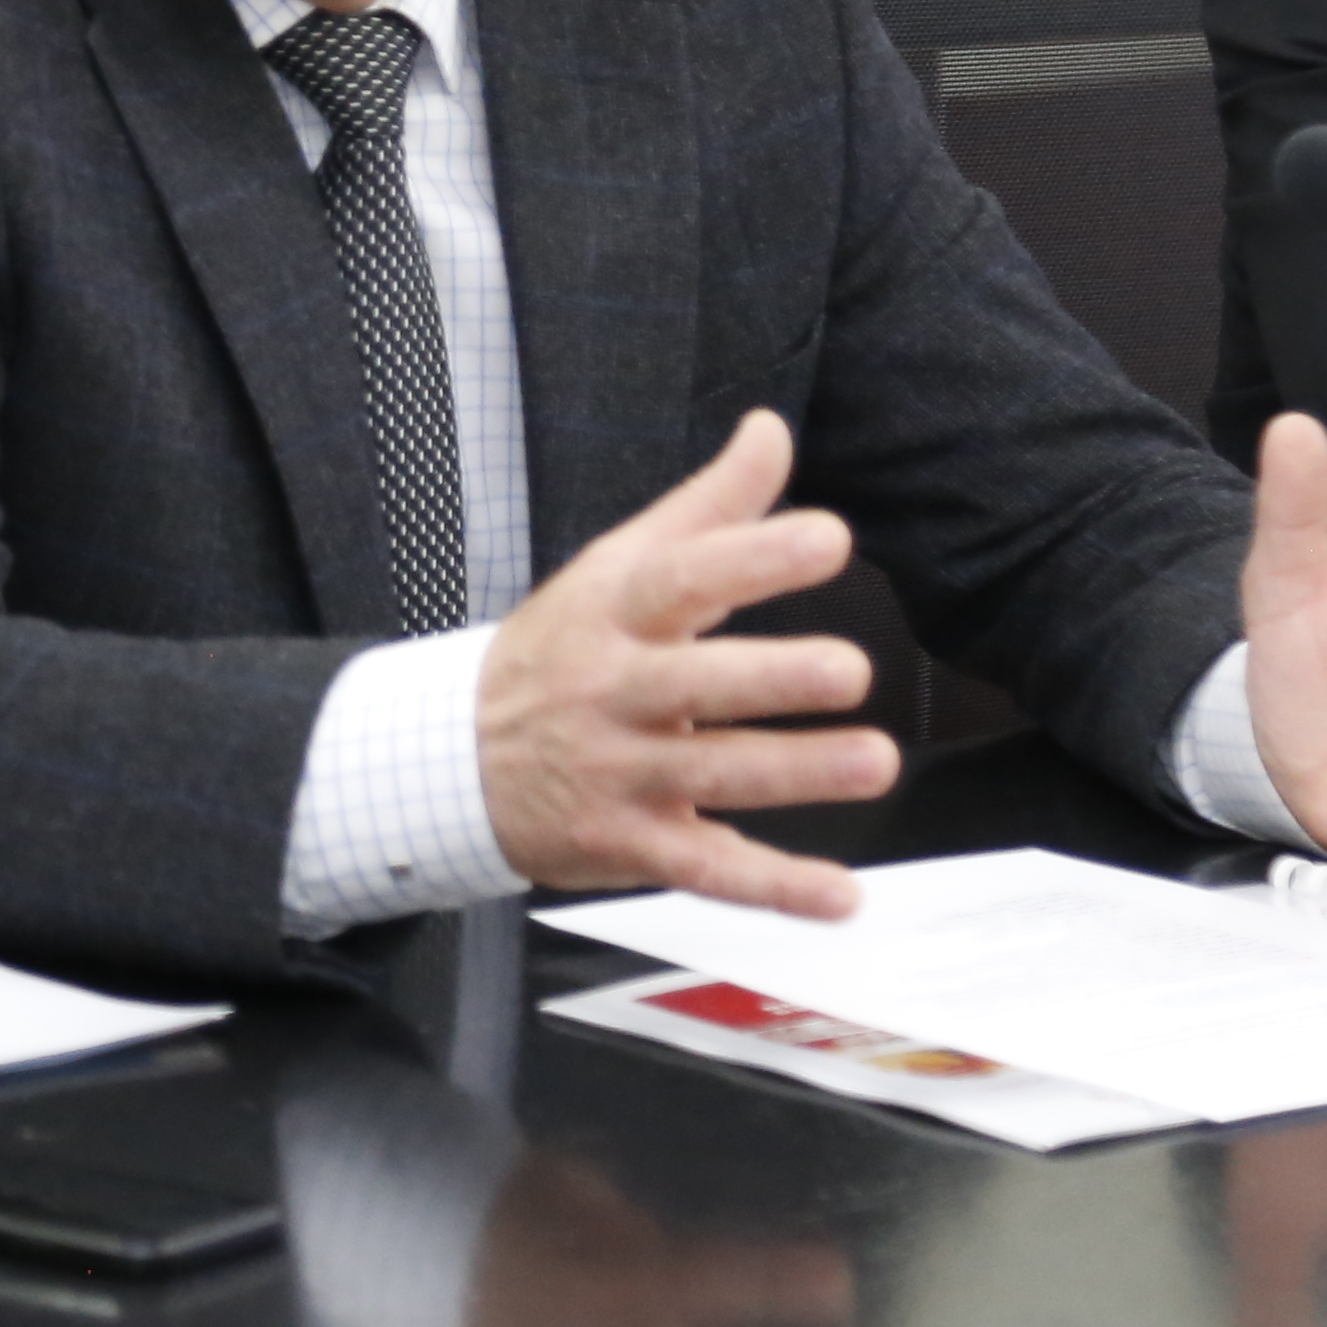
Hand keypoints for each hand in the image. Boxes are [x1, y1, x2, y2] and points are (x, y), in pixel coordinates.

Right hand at [474, 407, 895, 917]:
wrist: (450, 762)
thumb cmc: (560, 651)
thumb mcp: (617, 567)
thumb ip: (709, 507)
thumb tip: (772, 431)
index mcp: (613, 614)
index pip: (682, 578)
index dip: (754, 558)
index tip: (829, 538)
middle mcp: (614, 694)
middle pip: (695, 684)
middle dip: (773, 677)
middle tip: (852, 670)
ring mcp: (620, 775)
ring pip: (710, 777)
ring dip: (795, 774)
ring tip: (876, 762)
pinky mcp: (631, 846)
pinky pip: (708, 870)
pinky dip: (775, 890)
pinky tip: (842, 895)